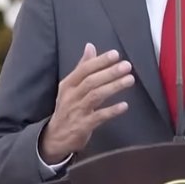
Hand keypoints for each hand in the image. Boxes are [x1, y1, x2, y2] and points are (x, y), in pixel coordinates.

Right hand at [40, 43, 133, 162]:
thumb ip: (82, 67)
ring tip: (129, 80)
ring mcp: (77, 111)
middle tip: (126, 65)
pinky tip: (124, 106)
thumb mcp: (71, 86)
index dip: (100, 61)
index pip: (84, 69)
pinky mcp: (83, 126)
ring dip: (113, 87)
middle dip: (109, 72)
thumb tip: (90, 46)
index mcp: (68, 84)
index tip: (115, 54)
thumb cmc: (67, 108)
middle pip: (90, 81)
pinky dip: (111, 111)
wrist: (55, 137)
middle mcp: (71, 96)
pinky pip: (98, 117)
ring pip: (95, 96)